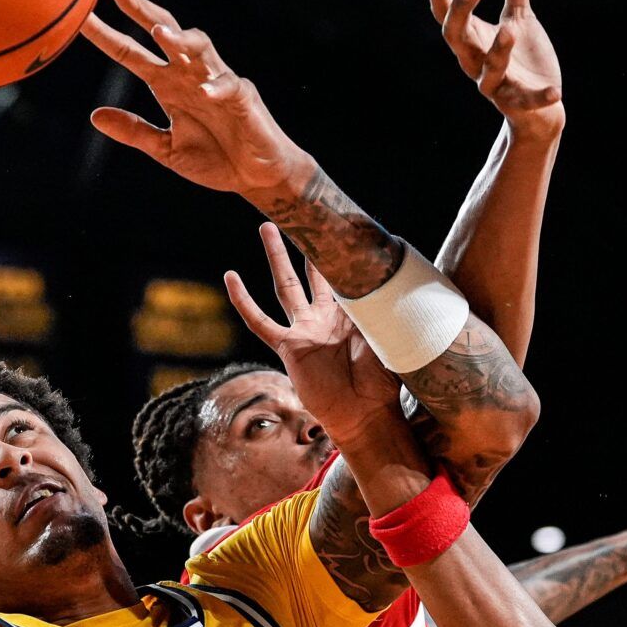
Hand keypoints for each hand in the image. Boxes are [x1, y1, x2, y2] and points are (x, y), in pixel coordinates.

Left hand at [82, 0, 311, 200]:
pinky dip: (217, 86)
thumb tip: (95, 115)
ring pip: (199, 45)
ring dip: (180, 38)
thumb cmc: (214, 160)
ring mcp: (217, 81)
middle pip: (164, 30)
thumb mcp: (166, 150)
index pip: (131, 53)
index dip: (106, 35)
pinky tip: (205, 92)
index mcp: (167, 85)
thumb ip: (135, 131)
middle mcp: (189, 75)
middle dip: (141, 9)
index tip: (80, 18)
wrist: (255, 177)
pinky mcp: (243, 97)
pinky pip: (229, 85)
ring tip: (159, 33)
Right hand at [225, 222, 399, 444]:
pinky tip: (230, 278)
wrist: (366, 414)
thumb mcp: (392, 336)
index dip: (342, 248)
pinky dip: (244, 301)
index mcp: (354, 312)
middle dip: (308, 242)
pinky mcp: (289, 347)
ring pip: (285, 285)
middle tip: (301, 212)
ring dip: (277, 256)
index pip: (346, 272)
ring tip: (266, 225)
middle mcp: (327, 316)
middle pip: (314, 270)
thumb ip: (390, 307)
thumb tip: (395, 273)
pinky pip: (260, 321)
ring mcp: (305, 330)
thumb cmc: (384, 382)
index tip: (342, 217)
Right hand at [427, 0, 563, 136]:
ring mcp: (496, 84)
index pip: (446, 16)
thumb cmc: (522, 59)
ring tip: (510, 29)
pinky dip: (539, 97)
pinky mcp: (519, 103)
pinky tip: (556, 91)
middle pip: (457, 39)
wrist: (538, 109)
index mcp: (473, 40)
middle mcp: (475, 62)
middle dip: (462, 14)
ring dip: (497, 51)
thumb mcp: (520, 18)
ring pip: (489, 70)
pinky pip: (526, 101)